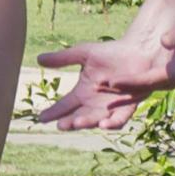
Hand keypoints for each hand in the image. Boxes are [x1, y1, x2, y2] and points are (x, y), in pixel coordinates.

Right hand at [41, 31, 174, 129]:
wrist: (136, 51)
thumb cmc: (110, 52)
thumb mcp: (83, 53)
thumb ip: (62, 59)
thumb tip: (38, 59)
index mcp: (82, 93)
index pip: (64, 106)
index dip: (53, 112)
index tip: (41, 118)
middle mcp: (94, 104)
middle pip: (78, 117)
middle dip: (69, 122)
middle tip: (60, 124)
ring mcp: (110, 107)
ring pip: (96, 120)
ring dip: (86, 123)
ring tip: (76, 122)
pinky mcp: (127, 107)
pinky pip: (119, 119)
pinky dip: (112, 123)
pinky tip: (103, 124)